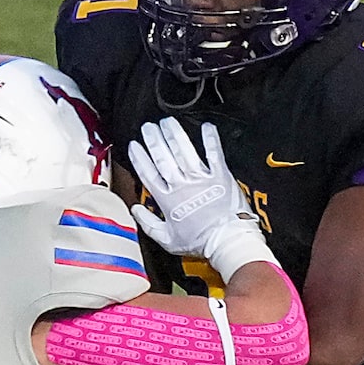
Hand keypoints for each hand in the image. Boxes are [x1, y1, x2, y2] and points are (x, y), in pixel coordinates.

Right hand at [125, 117, 273, 280]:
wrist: (228, 240)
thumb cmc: (200, 242)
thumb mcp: (168, 240)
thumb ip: (149, 224)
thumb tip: (136, 211)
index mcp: (167, 200)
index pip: (148, 173)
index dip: (139, 157)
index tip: (134, 145)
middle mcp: (182, 185)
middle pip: (163, 157)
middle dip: (154, 139)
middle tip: (148, 127)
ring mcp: (201, 178)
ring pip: (184, 150)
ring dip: (175, 134)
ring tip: (168, 122)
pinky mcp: (220, 175)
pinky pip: (214, 153)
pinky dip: (210, 139)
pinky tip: (205, 127)